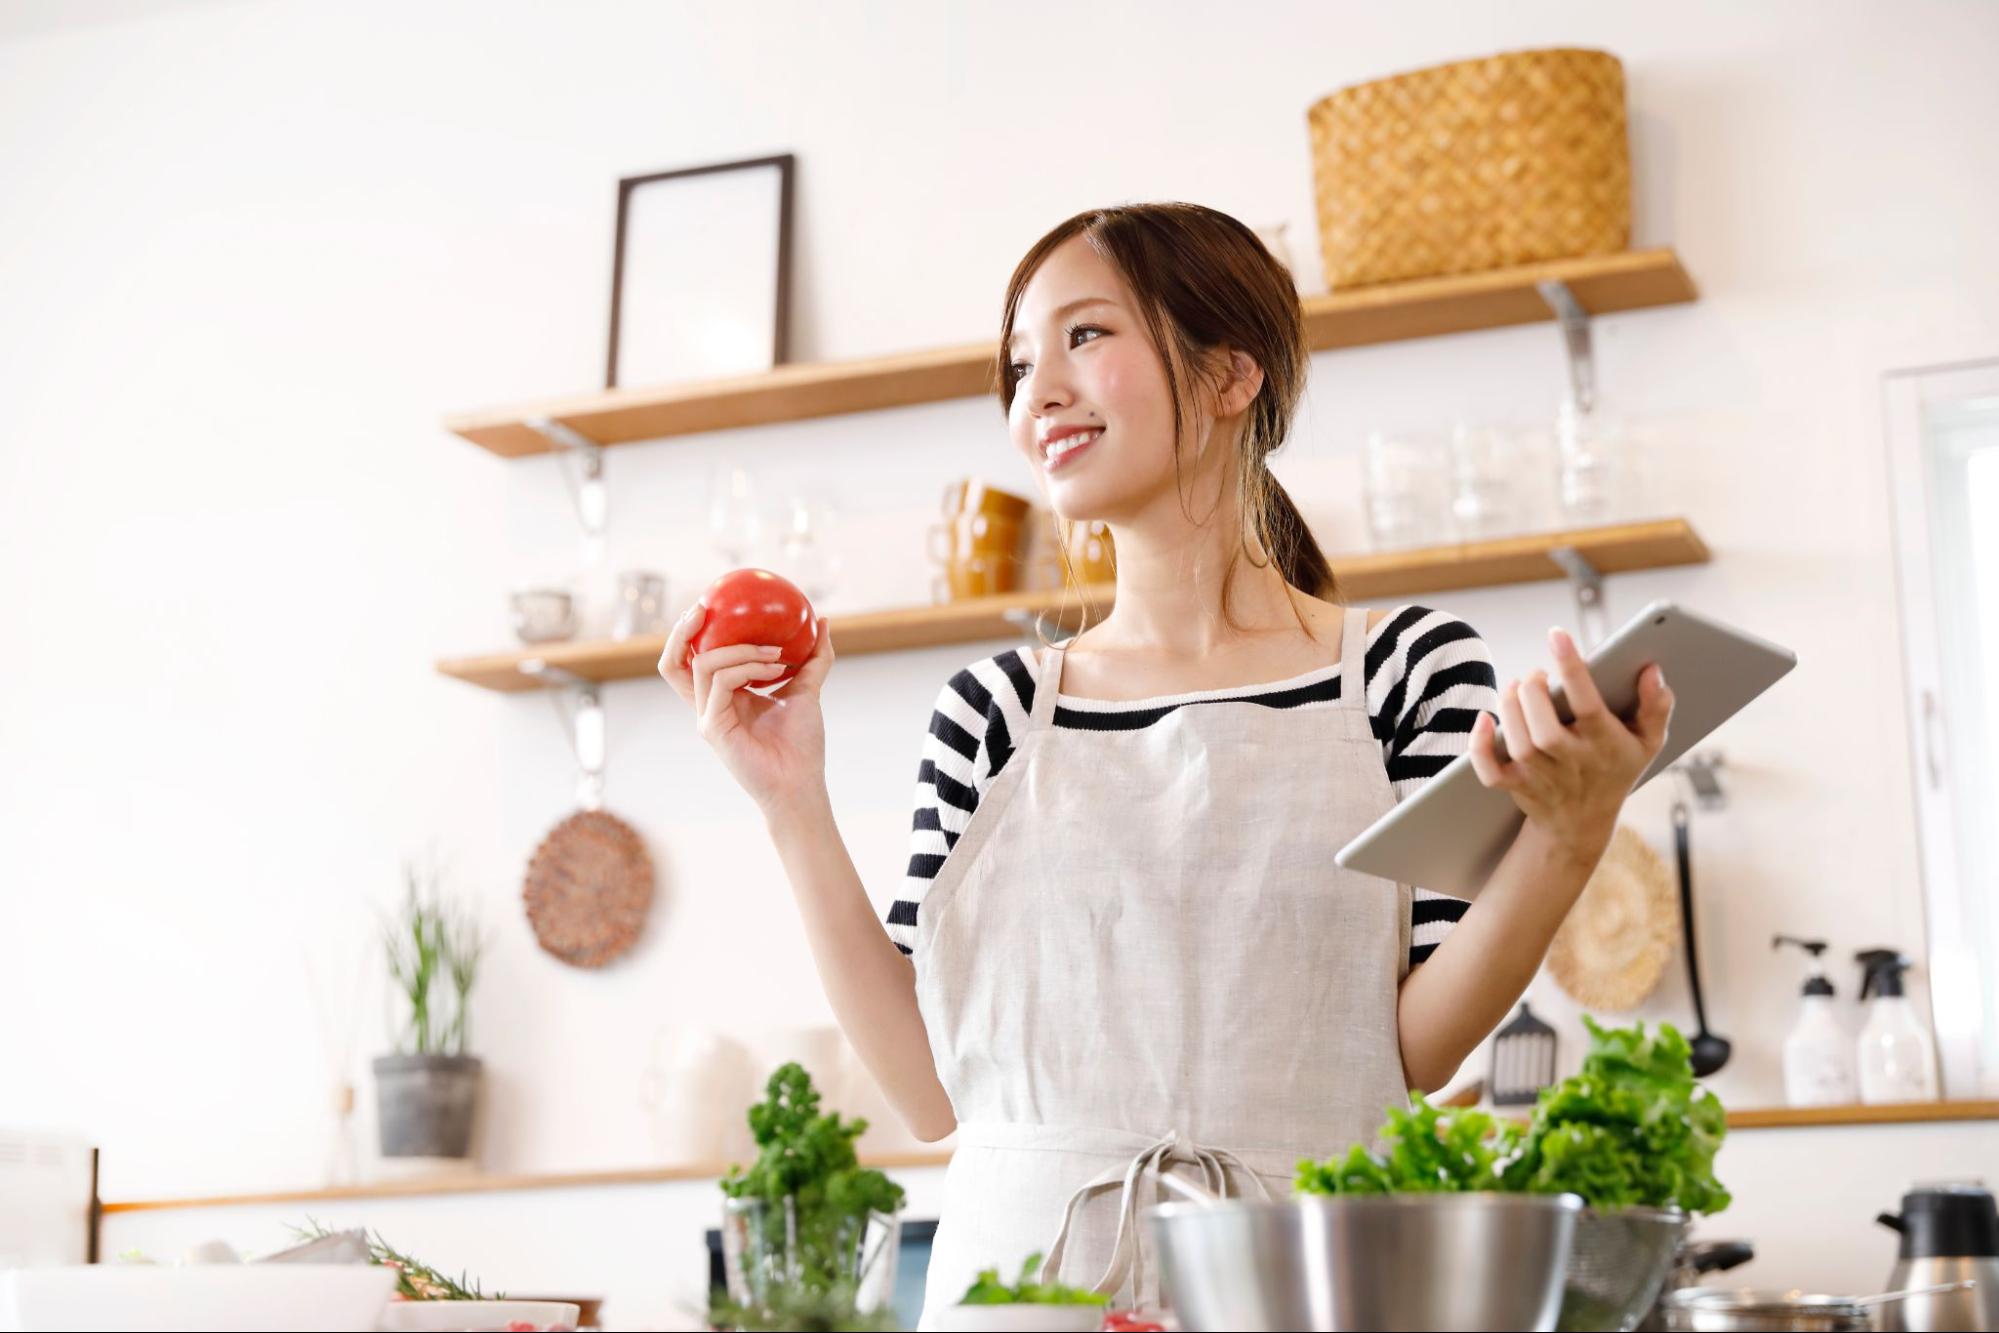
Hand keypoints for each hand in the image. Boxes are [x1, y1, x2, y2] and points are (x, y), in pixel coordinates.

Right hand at [657, 598, 834, 816]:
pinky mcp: (712, 728)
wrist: (801, 783)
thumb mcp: (808, 690)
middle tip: (708, 606)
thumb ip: (813, 658)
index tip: (716, 604)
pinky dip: (747, 668)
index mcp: (723, 696)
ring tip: (775, 653)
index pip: (692, 660)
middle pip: (673, 663)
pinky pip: (721, 682)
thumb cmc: (802, 744)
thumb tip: (823, 622)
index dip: (692, 632)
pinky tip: (775, 668)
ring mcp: (707, 717)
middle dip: (683, 630)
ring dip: (741, 649)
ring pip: (703, 663)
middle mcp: (708, 705)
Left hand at [1467, 626, 1673, 850]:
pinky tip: (1484, 720)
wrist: (1582, 823)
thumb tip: (1651, 670)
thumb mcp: (1648, 742)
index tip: (1558, 636)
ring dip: (1510, 708)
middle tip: (1536, 675)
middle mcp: (1572, 763)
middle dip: (1534, 693)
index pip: (1589, 705)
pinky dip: (1481, 747)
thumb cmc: (1616, 768)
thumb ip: (1656, 706)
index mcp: (1606, 745)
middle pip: (1545, 729)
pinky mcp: (1516, 786)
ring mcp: (1542, 777)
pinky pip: (1491, 772)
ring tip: (1517, 686)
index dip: (1573, 669)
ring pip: (1519, 744)